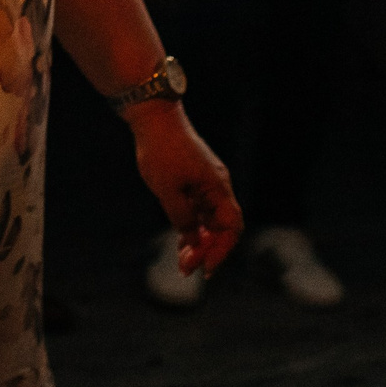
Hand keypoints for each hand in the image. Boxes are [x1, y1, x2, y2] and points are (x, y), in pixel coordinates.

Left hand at [128, 101, 240, 278]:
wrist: (154, 117)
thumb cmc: (161, 151)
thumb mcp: (168, 191)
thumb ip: (182, 218)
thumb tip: (193, 240)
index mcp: (218, 187)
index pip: (231, 227)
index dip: (221, 250)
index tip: (205, 267)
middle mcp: (218, 186)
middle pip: (222, 227)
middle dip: (208, 250)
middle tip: (187, 269)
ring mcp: (207, 183)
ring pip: (210, 220)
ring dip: (199, 241)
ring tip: (182, 261)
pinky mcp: (195, 180)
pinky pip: (200, 210)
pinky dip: (193, 227)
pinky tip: (182, 242)